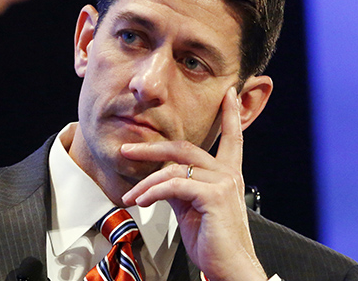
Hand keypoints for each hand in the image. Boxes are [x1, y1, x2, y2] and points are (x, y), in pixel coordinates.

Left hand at [121, 87, 266, 280]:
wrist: (228, 268)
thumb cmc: (211, 241)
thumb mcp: (191, 207)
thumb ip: (179, 186)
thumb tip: (157, 177)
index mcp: (226, 174)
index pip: (231, 138)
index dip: (231, 115)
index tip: (230, 94)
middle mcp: (227, 174)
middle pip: (184, 147)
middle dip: (151, 148)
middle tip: (125, 150)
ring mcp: (223, 183)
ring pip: (174, 168)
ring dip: (145, 183)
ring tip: (129, 198)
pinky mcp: (215, 196)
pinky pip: (174, 185)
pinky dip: (152, 192)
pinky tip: (140, 202)